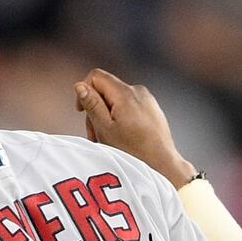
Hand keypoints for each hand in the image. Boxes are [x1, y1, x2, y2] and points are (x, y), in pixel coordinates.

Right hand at [76, 68, 196, 185]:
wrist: (162, 164)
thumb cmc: (133, 150)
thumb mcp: (105, 128)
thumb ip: (92, 104)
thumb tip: (79, 85)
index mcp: (125, 93)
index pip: (96, 76)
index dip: (84, 90)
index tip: (81, 111)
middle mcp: (138, 90)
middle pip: (106, 89)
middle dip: (95, 109)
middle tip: (95, 135)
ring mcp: (147, 99)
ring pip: (116, 99)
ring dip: (107, 116)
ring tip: (108, 139)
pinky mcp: (152, 108)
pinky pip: (129, 106)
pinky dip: (120, 118)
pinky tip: (121, 137)